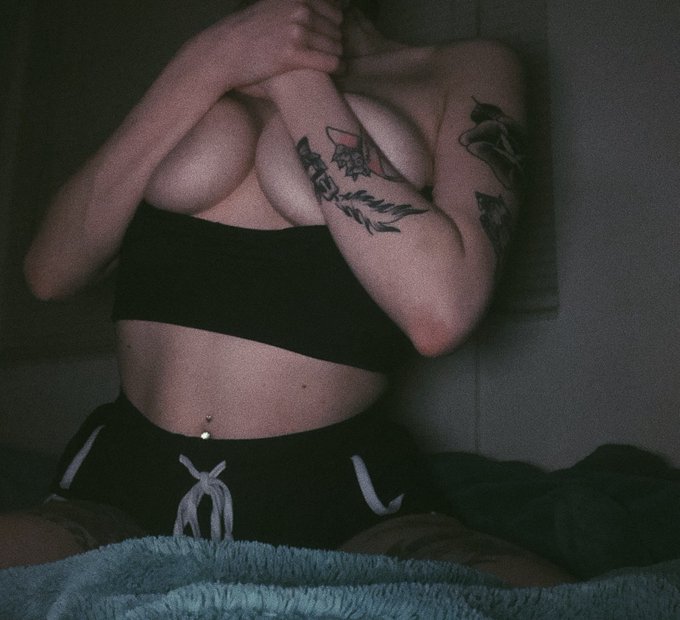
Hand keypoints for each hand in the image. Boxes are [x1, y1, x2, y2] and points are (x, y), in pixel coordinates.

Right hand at [207, 0, 343, 93]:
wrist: (224, 51)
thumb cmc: (248, 32)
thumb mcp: (273, 6)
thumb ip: (295, 6)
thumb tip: (324, 9)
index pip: (335, 11)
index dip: (335, 28)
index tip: (331, 39)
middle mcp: (299, 9)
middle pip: (337, 30)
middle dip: (335, 43)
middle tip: (329, 56)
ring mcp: (297, 31)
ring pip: (336, 47)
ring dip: (336, 57)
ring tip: (332, 66)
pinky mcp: (293, 54)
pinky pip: (330, 62)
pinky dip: (339, 69)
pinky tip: (340, 73)